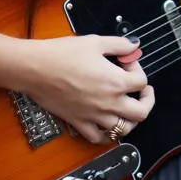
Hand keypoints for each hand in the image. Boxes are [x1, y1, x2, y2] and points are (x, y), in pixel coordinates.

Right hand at [18, 34, 154, 143]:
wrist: (34, 68)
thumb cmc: (62, 53)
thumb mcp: (95, 41)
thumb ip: (119, 45)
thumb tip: (133, 47)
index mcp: (116, 82)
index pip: (142, 82)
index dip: (138, 68)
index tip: (127, 62)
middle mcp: (109, 103)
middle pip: (141, 112)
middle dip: (146, 100)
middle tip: (142, 91)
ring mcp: (94, 116)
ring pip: (123, 129)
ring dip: (129, 119)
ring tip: (126, 108)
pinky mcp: (78, 123)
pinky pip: (98, 138)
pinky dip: (106, 134)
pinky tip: (106, 124)